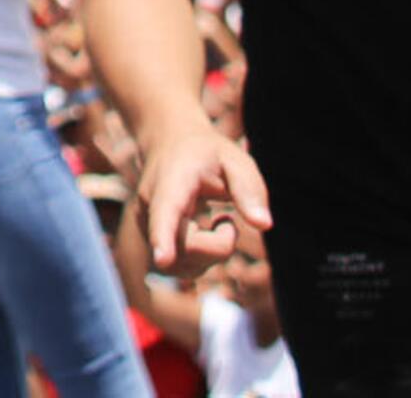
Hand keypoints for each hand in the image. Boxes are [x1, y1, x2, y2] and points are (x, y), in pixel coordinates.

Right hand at [136, 120, 270, 271]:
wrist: (167, 143)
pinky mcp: (150, 241)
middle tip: (228, 220)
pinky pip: (179, 267)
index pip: (164, 214)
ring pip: (181, 265)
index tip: (163, 260)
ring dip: (211, 254)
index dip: (163, 238)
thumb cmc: (207, 154)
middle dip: (218, 247)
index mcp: (170, 184)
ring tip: (216, 222)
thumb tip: (264, 225)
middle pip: (183, 251)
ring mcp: (147, 228)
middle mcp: (150, 209)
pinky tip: (204, 233)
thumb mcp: (234, 160)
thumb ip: (249, 190)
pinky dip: (201, 259)